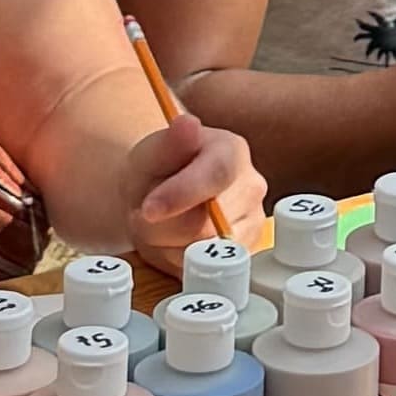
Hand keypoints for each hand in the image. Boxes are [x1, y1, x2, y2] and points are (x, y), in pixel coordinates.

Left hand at [120, 112, 268, 264]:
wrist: (159, 195)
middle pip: (206, 224)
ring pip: (201, 252)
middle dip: (163, 225)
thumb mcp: (149, 152)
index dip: (180, 195)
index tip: (148, 209)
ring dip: (167, 244)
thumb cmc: (157, 170)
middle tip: (144, 211)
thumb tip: (188, 124)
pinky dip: (177, 260)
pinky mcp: (242, 254)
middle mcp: (252, 187)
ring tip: (159, 224)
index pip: (216, 176)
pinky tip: (172, 241)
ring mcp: (252, 224)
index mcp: (233, 151)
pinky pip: (202, 271)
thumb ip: (168, 143)